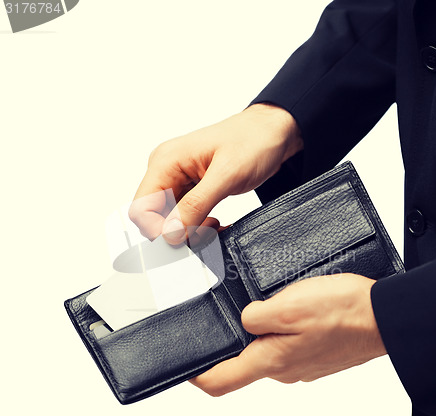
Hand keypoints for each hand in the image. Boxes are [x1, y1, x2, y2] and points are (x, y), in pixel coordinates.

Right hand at [128, 104, 302, 242]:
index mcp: (166, 161)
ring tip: (214, 226)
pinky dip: (198, 225)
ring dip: (190, 230)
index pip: (141, 207)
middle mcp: (166, 170)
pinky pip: (184, 215)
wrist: (272, 132)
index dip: (157, 230)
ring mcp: (177, 180)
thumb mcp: (227, 175)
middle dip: (177, 232)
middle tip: (206, 232)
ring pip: (169, 220)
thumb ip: (196, 205)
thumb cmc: (254, 141)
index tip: (183, 240)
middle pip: (153, 217)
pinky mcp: (190, 188)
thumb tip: (171, 232)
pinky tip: (214, 223)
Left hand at [190, 273, 385, 395]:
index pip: (220, 382)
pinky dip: (282, 331)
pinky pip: (287, 346)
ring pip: (267, 350)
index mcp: (270, 360)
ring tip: (270, 305)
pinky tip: (293, 312)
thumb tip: (244, 319)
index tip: (186, 366)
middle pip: (243, 362)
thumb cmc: (342, 311)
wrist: (383, 317)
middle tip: (236, 312)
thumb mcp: (288, 305)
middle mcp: (283, 370)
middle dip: (234, 340)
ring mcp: (300, 365)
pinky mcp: (313, 355)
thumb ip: (255, 316)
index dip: (197, 376)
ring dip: (261, 331)